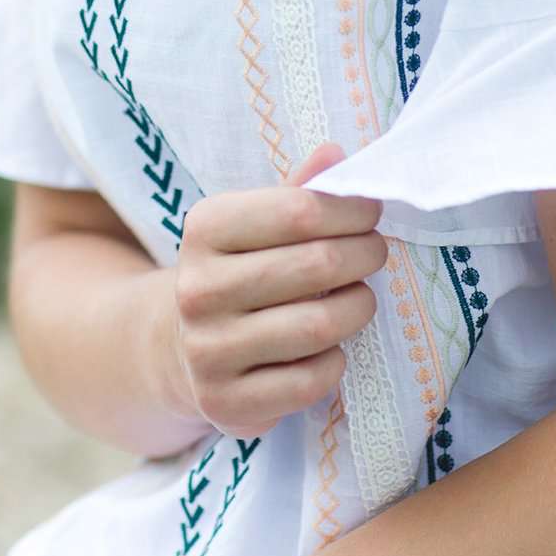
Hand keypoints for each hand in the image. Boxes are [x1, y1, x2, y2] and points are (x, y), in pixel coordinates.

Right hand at [167, 141, 386, 441]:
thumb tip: (337, 154)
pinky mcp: (226, 402)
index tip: (373, 214)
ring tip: (361, 299)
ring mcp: (208, 350)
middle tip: (376, 254)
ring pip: (318, 325)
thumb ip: (297, 192)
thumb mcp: (254, 224)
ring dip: (357, 309)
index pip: (300, 210)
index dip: (352, 210)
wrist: (179, 350)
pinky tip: (328, 348)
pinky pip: (311, 380)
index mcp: (204, 229)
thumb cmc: (238, 272)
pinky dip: (334, 362)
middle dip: (364, 256)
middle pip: (316, 265)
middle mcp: (197, 289)